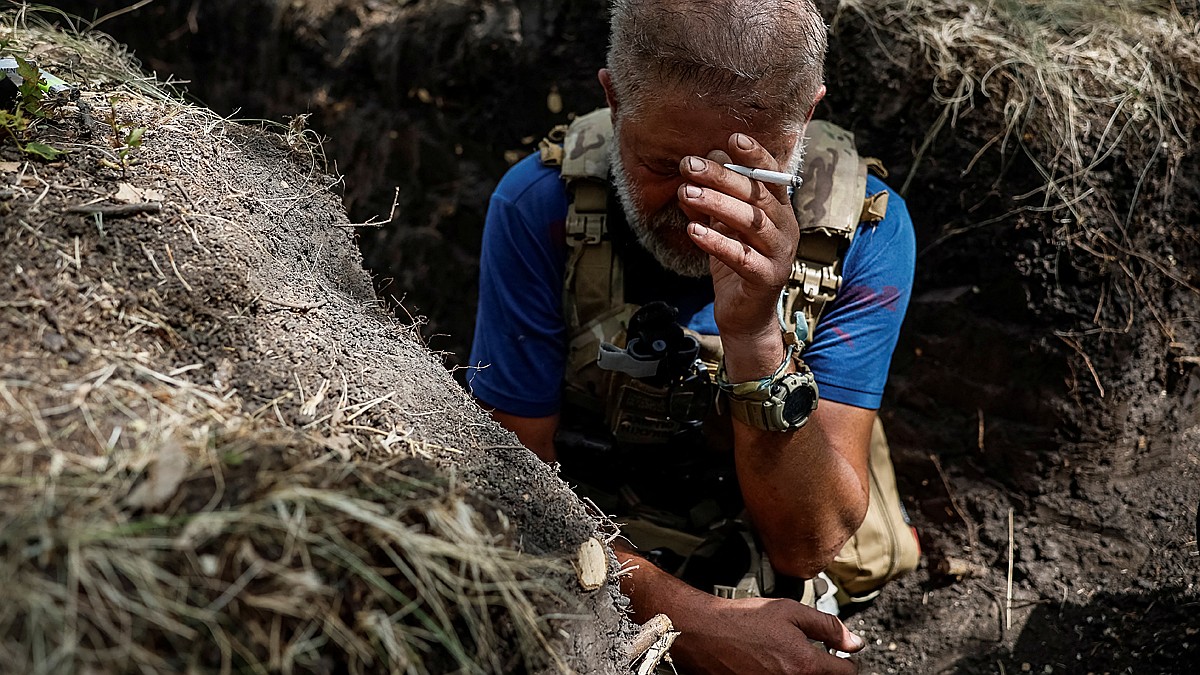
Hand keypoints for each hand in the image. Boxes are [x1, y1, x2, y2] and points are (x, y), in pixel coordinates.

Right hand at [672, 595, 863, 673]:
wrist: (702, 633)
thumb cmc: (740, 620)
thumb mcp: (789, 611)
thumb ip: (827, 626)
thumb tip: (853, 642)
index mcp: (805, 665)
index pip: (846, 672)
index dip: (845, 659)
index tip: (837, 653)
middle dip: (823, 668)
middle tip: (809, 653)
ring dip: (802, 672)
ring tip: (785, 657)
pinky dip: (782, 674)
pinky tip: (771, 664)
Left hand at [678, 133, 799, 378]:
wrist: (745, 317)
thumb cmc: (736, 265)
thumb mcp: (722, 229)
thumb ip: (711, 203)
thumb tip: (691, 173)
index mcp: (778, 211)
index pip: (771, 177)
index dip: (755, 156)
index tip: (732, 138)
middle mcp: (785, 229)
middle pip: (757, 195)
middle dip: (722, 176)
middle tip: (689, 164)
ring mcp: (779, 254)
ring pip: (751, 222)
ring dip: (716, 204)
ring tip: (686, 193)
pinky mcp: (767, 278)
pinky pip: (741, 257)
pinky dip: (717, 242)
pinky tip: (693, 231)